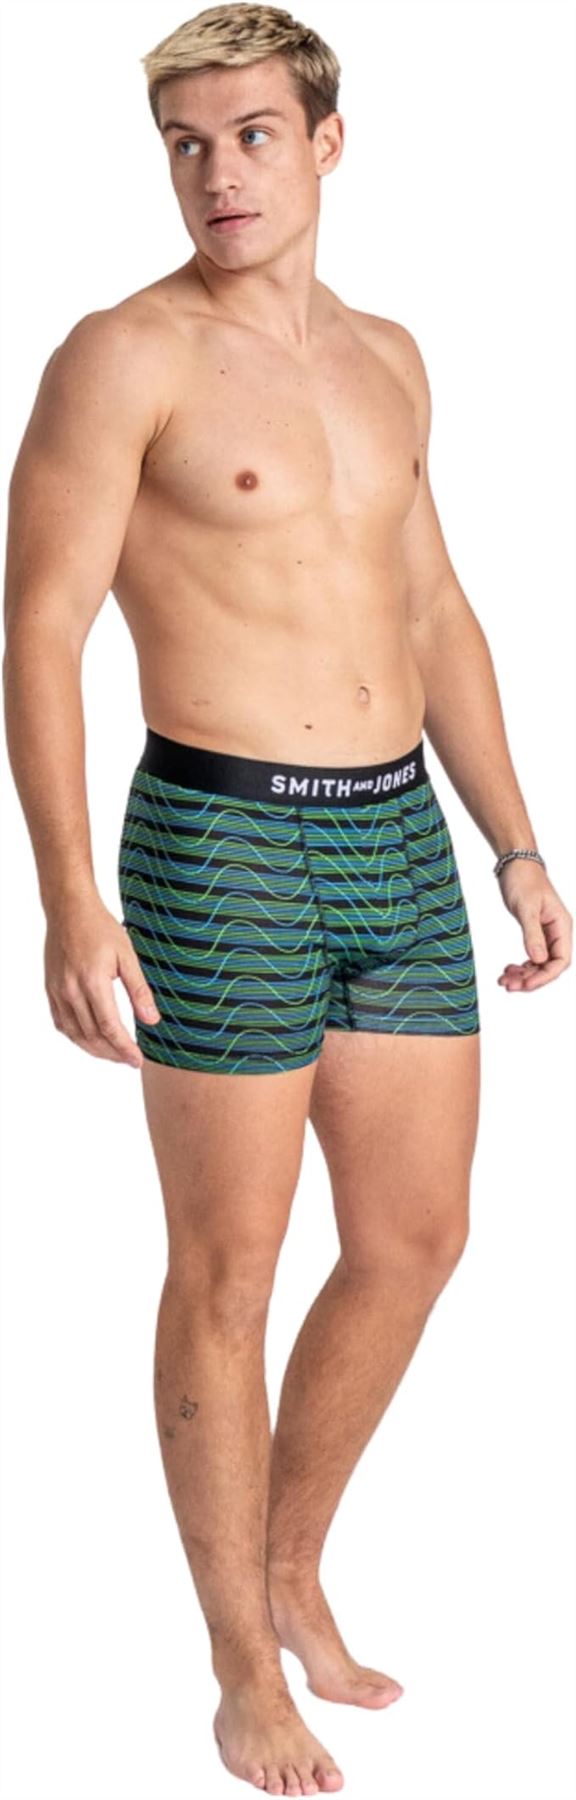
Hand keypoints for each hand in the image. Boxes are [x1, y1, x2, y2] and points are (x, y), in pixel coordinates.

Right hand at [44, 892, 160, 1066]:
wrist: (69, 910)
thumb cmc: (101, 928)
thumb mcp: (127, 955)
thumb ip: (139, 990)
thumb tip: (152, 1020)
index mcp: (93, 982)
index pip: (110, 1028)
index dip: (125, 1048)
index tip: (137, 1060)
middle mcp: (71, 991)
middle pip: (92, 1036)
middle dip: (112, 1054)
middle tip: (130, 1061)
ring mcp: (57, 992)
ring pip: (75, 1034)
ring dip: (95, 1050)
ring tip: (114, 1055)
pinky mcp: (51, 990)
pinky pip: (62, 1023)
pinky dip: (77, 1037)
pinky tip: (90, 1040)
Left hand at [496, 860, 572, 991]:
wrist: (516, 865)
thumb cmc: (524, 880)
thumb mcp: (526, 908)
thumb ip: (532, 934)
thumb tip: (538, 960)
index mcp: (562, 926)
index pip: (561, 961)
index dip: (544, 976)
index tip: (525, 984)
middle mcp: (557, 933)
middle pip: (549, 966)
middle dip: (530, 978)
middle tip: (508, 985)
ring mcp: (547, 934)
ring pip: (539, 964)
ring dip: (523, 975)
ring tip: (504, 980)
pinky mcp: (535, 933)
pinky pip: (532, 957)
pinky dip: (521, 966)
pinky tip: (508, 969)